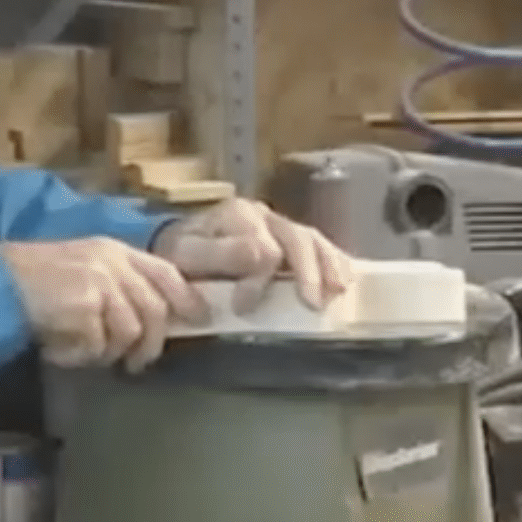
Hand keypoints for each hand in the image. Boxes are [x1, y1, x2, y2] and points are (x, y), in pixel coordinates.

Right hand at [0, 238, 208, 370]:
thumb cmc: (35, 283)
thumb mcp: (84, 272)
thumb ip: (119, 287)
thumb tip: (151, 320)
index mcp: (115, 250)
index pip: (166, 272)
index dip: (187, 298)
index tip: (198, 319)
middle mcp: (112, 262)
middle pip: (154, 311)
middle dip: (148, 344)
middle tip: (135, 364)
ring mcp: (100, 282)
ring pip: (128, 332)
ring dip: (107, 351)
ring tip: (82, 350)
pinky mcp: (85, 305)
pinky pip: (97, 345)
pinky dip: (79, 354)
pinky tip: (60, 347)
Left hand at [151, 197, 355, 314]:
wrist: (176, 248)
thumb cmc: (181, 255)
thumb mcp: (187, 254)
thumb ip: (220, 254)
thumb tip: (264, 257)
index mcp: (237, 215)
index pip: (262, 246)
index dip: (257, 279)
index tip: (242, 306)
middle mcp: (263, 215)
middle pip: (297, 237)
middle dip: (307, 271)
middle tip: (312, 304)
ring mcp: (279, 226)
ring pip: (312, 239)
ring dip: (328, 266)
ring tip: (338, 291)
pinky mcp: (290, 240)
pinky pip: (319, 246)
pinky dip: (335, 262)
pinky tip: (345, 281)